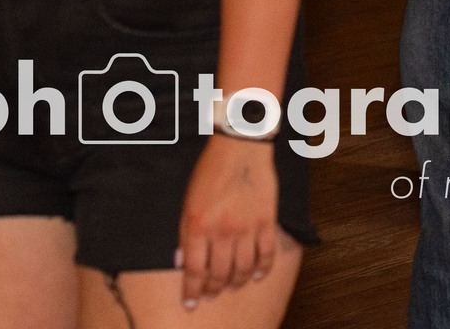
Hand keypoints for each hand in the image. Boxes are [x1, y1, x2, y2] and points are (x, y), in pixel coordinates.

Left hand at [179, 134, 281, 305]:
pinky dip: (263, 268)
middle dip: (213, 290)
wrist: (240, 146)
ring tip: (232, 286)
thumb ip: (185, 235)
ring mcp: (247, 227)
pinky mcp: (266, 220)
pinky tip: (258, 275)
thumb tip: (182, 263)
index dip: (192, 292)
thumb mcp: (188, 203)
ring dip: (237, 282)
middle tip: (211, 295)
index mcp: (199, 226)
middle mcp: (223, 230)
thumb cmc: (211, 171)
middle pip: (219, 274)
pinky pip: (267, 253)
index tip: (190, 303)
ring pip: (243, 269)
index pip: (194, 271)